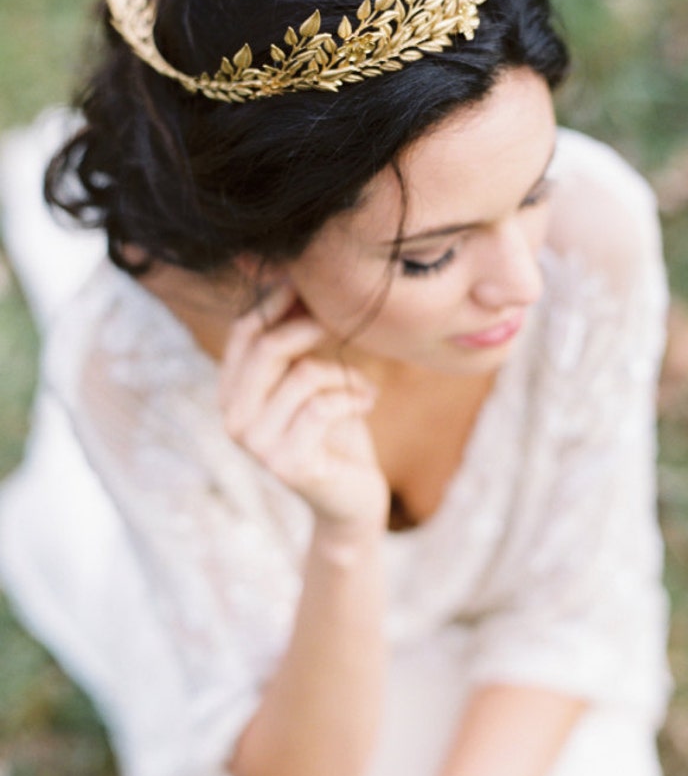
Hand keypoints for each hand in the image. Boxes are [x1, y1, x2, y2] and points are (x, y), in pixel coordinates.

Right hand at [219, 285, 388, 530]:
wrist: (350, 498)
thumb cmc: (333, 431)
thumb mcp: (309, 380)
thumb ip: (294, 341)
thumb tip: (293, 276)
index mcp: (232, 393)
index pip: (244, 331)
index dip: (279, 302)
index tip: (315, 289)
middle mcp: (233, 419)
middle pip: (268, 347)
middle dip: (311, 327)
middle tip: (345, 325)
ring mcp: (257, 445)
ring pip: (304, 375)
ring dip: (344, 374)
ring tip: (360, 387)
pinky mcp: (287, 463)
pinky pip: (324, 406)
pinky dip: (354, 396)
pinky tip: (368, 401)